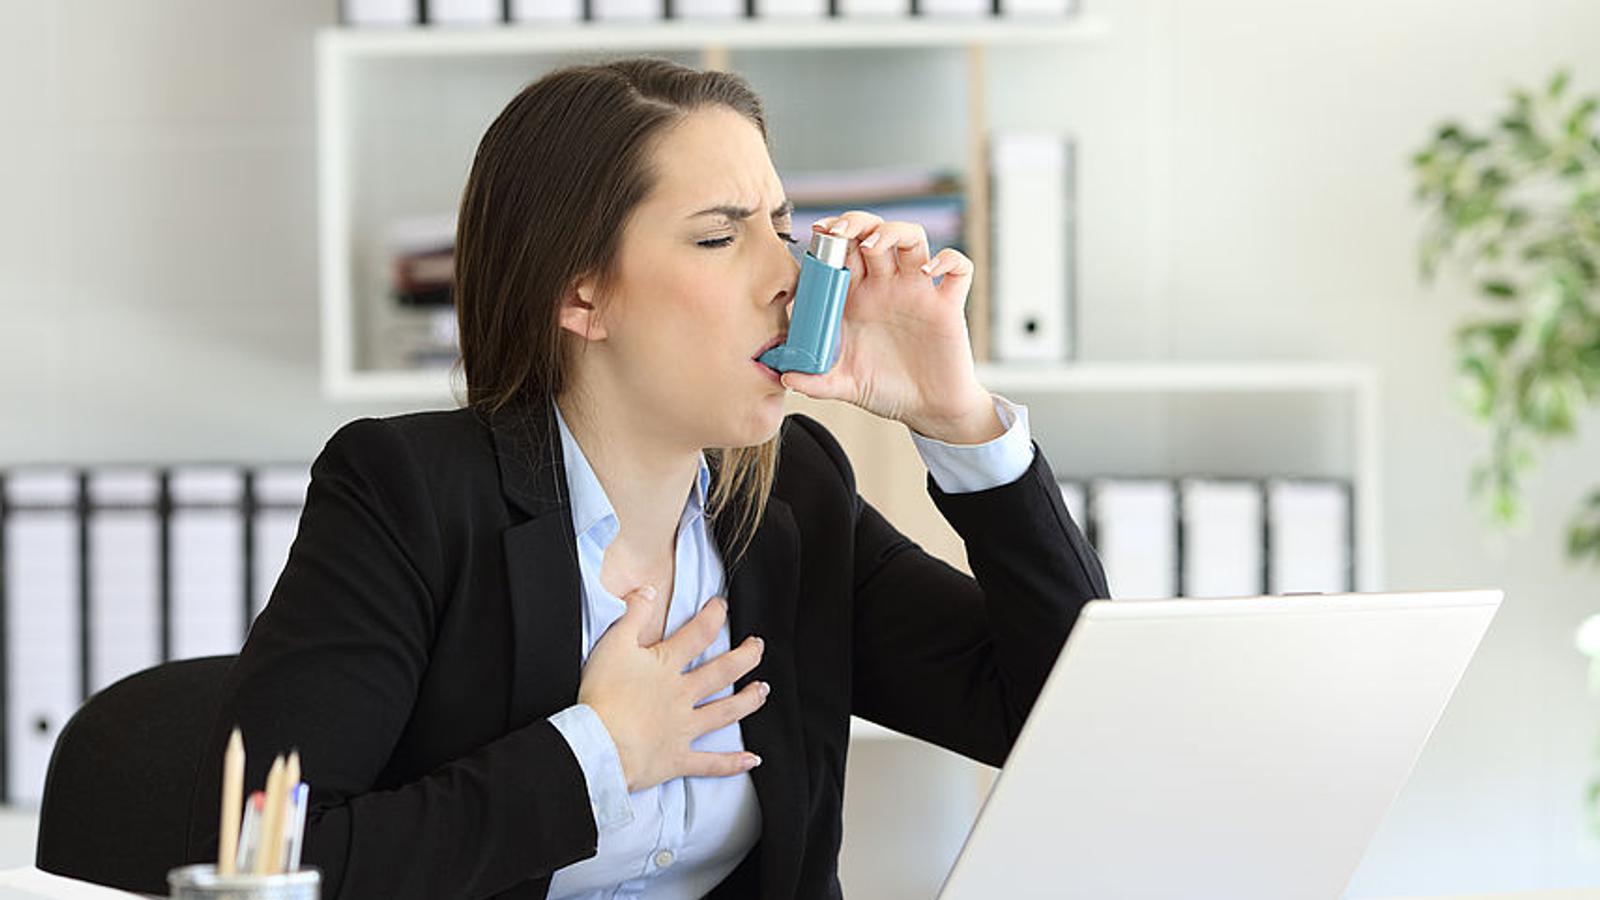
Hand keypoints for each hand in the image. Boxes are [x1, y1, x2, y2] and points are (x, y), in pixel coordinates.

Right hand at [578, 585, 767, 792]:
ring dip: (748, 701)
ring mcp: (683, 727)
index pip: (697, 634)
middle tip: (759, 647)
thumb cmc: (603, 695)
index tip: (722, 606)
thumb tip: (648, 590)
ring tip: (764, 691)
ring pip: (724, 712)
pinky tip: (752, 760)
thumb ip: (632, 615)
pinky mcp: (677, 758)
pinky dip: (731, 763)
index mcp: (666, 666)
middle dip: (745, 657)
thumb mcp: (613, 645)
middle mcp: (682, 695)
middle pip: (722, 672)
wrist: (599, 743)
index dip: (713, 616)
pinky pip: (710, 763)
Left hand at [780, 211, 999, 443]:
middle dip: (856, 222)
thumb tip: (785, 377)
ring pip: (912, 238)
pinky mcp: (948, 305)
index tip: (818, 234)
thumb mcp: (845, 386)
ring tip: (874, 244)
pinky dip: (947, 261)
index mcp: (858, 297)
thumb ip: (816, 381)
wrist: (926, 411)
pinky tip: (929, 272)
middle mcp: (888, 287)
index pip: (844, 250)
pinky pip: (958, 268)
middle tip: (839, 233)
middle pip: (874, 232)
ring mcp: (918, 292)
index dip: (832, 235)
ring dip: (893, 231)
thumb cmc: (886, 390)